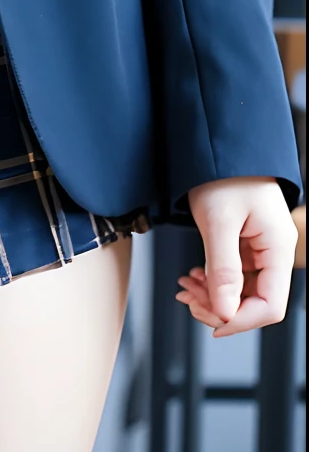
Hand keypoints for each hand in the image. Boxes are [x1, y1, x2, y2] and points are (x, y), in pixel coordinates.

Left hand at [178, 178, 297, 334]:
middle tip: (189, 300)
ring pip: (243, 288)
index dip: (241, 320)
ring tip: (186, 288)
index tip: (212, 323)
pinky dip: (214, 278)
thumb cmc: (222, 170)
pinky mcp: (247, 240)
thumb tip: (223, 312)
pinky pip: (235, 272)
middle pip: (256, 299)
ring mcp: (261, 245)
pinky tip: (195, 277)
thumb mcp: (218, 220)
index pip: (270, 305)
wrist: (217, 141)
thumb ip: (222, 269)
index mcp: (278, 246)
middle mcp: (274, 249)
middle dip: (221, 306)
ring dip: (214, 294)